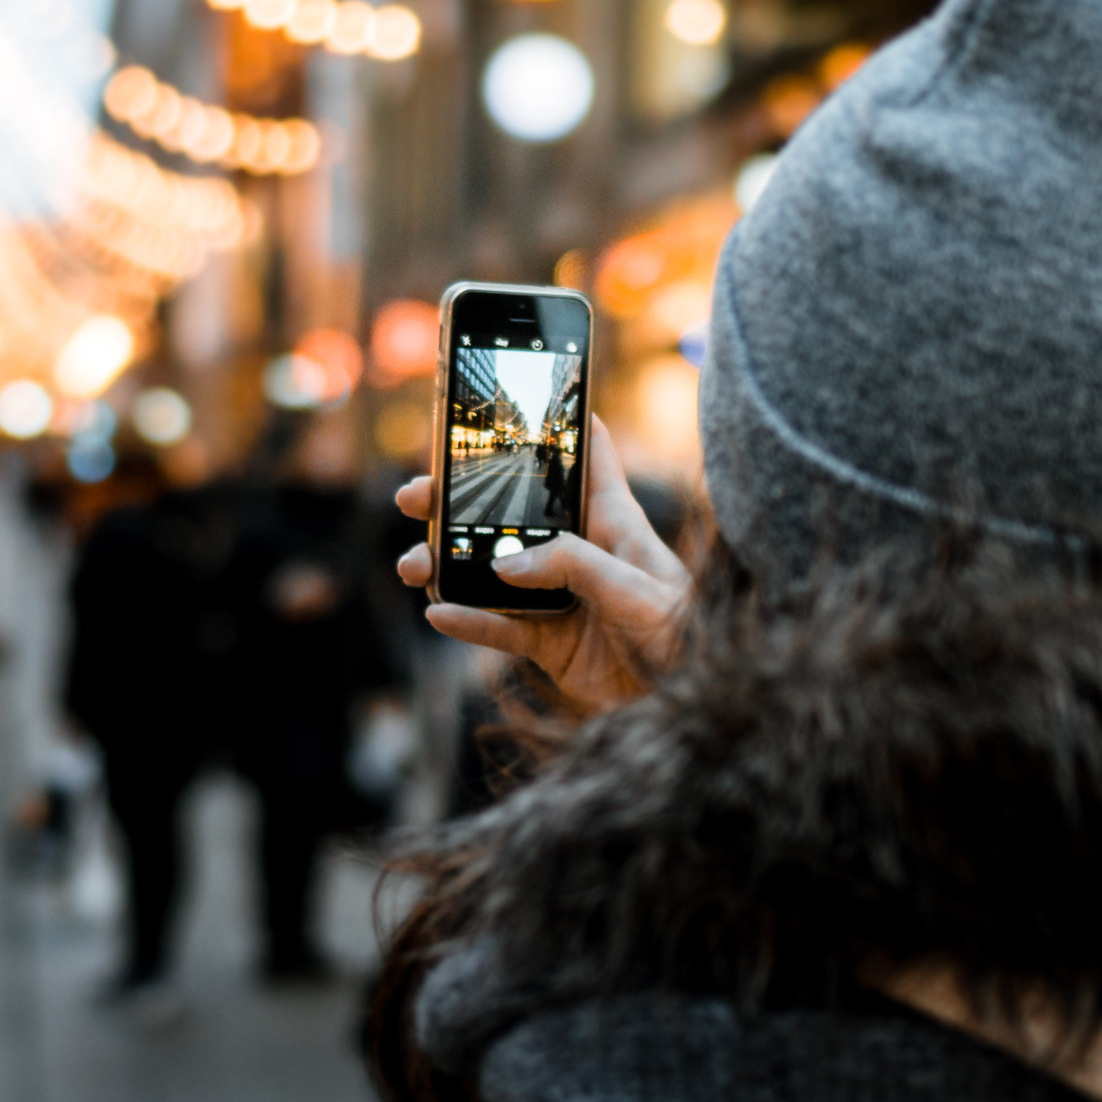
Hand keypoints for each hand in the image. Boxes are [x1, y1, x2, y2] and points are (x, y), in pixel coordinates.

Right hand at [395, 416, 690, 716]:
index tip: (523, 397)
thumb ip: (572, 566)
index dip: (561, 427)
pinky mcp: (549, 642)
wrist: (688, 704)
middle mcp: (581, 554)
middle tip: (418, 495)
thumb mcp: (636, 588)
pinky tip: (438, 611)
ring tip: (414, 563)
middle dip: (460, 502)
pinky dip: (467, 621)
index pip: (588, 461)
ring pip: (491, 572)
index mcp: (614, 523)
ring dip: (449, 563)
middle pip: (513, 516)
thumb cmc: (684, 634)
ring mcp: (560, 598)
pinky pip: (498, 627)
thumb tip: (503, 563)